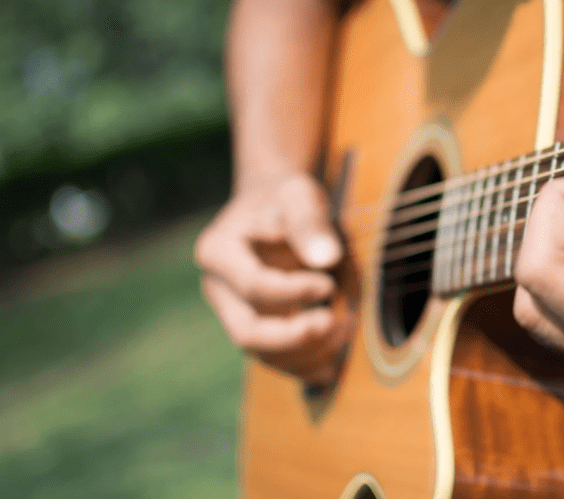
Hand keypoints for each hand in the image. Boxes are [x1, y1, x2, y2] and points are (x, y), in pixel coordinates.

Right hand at [195, 173, 352, 382]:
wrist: (279, 211)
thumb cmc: (289, 201)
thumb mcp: (301, 196)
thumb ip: (310, 222)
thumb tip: (326, 259)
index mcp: (217, 252)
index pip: (253, 285)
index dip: (294, 292)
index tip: (329, 284)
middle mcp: (218, 289)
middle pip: (247, 332)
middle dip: (294, 337)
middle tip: (334, 324)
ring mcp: (234, 314)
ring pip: (264, 354)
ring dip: (308, 353)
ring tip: (346, 329)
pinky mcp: (256, 330)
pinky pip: (278, 361)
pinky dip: (307, 366)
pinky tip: (337, 361)